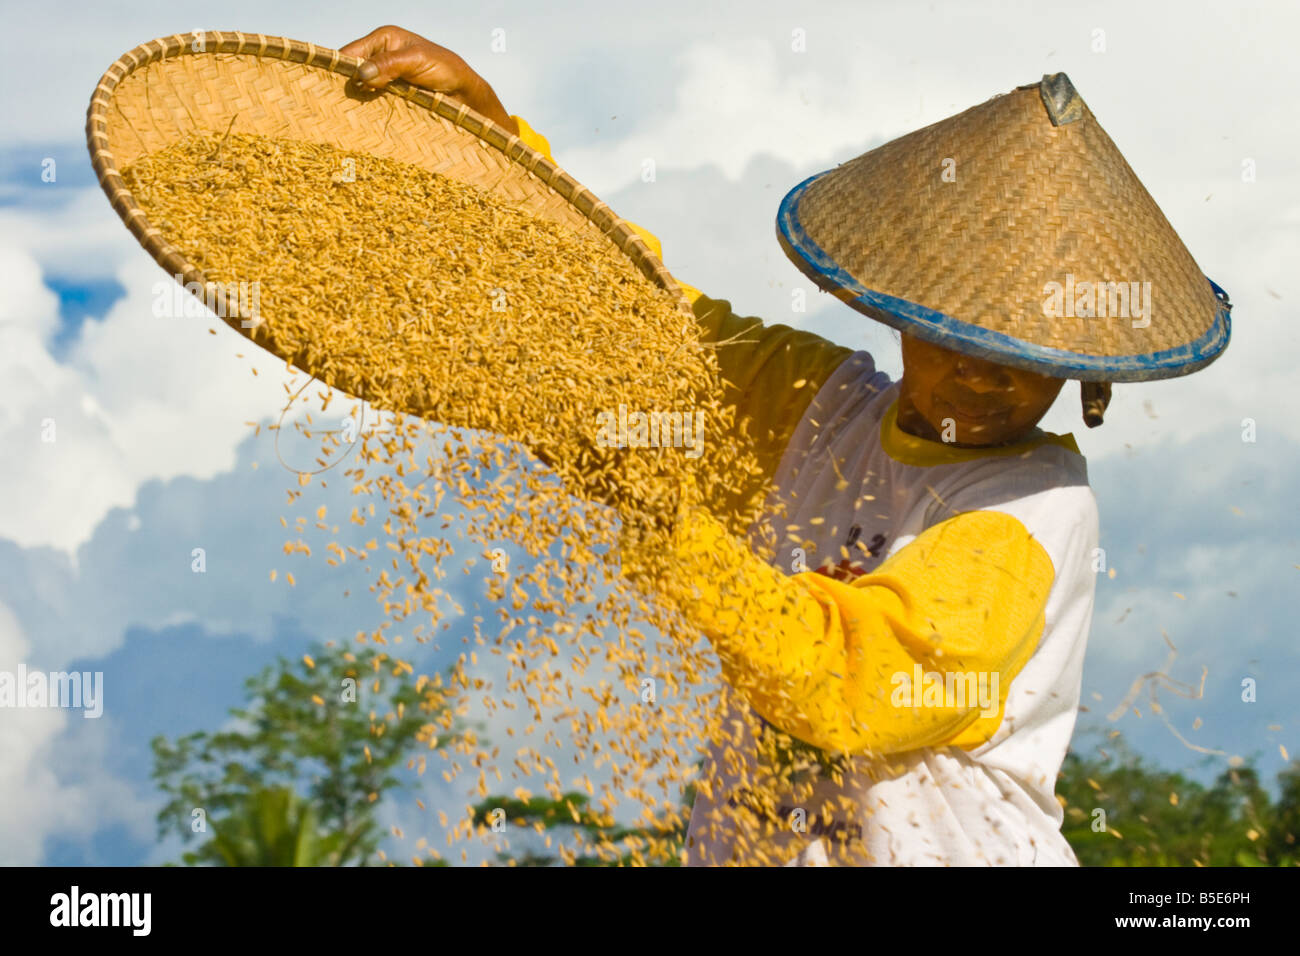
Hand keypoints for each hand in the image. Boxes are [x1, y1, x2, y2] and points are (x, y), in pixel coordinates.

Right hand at [339, 25, 518, 134]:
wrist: (464, 93)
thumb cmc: (446, 69)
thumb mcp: (417, 61)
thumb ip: (390, 64)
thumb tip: (362, 74)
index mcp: (384, 39)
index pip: (351, 52)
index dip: (339, 67)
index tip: (329, 86)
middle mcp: (380, 55)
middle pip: (352, 71)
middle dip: (346, 85)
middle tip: (336, 104)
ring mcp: (385, 76)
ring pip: (361, 87)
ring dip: (357, 99)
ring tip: (346, 115)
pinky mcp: (391, 94)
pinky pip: (373, 100)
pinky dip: (368, 108)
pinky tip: (362, 119)